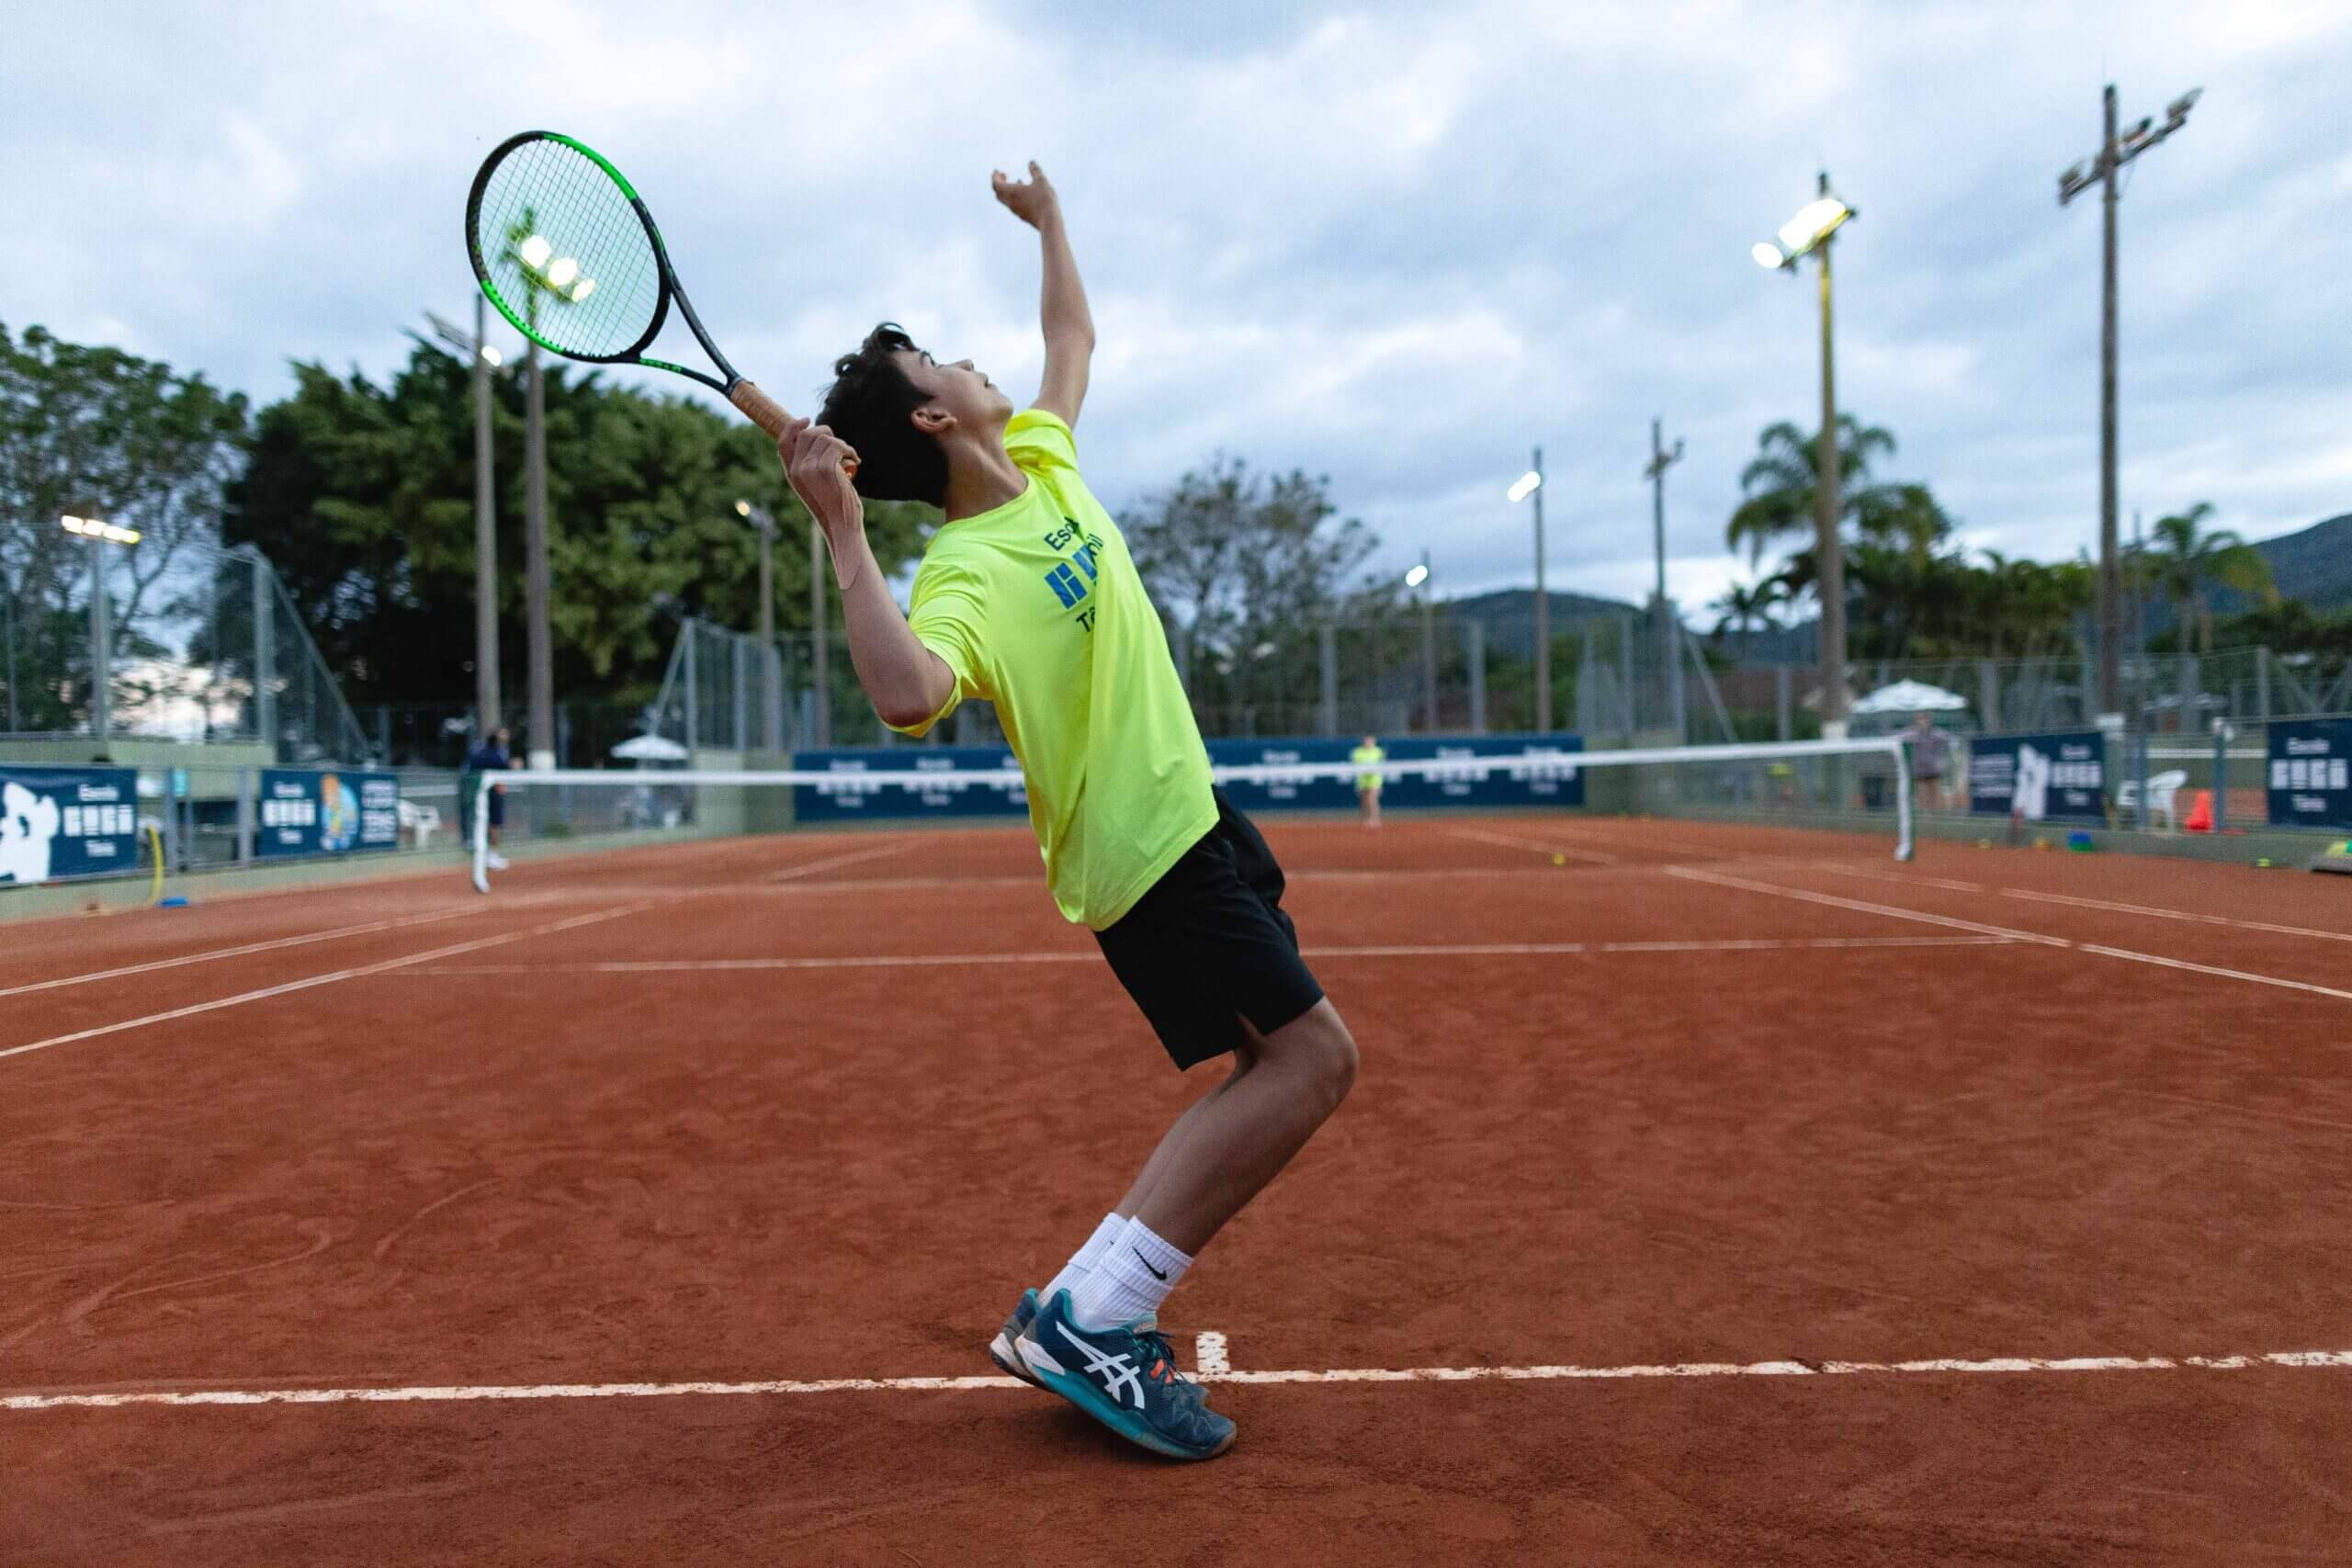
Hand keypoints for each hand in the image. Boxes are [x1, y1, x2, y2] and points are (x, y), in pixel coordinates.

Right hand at [778, 417, 865, 586]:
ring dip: (841, 444)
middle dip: (824, 432)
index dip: (793, 426)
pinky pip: (838, 446)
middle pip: (805, 434)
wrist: (841, 527)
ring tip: (849, 458)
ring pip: (824, 438)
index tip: (807, 420)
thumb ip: (810, 467)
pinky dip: (849, 451)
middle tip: (839, 445)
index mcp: (791, 474)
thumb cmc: (833, 508)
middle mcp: (796, 469)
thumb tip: (819, 442)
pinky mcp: (825, 468)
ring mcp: (809, 468)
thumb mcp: (814, 486)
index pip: (783, 441)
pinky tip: (855, 462)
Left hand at [991, 161, 1060, 229]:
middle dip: (999, 182)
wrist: (1049, 221)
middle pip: (998, 193)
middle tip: (1003, 174)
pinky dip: (1016, 196)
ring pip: (1007, 199)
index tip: (997, 171)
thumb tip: (1031, 162)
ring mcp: (1016, 210)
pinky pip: (1015, 204)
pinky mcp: (1023, 215)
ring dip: (1008, 189)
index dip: (995, 177)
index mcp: (1011, 192)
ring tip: (1017, 180)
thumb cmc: (1044, 199)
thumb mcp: (1041, 181)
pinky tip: (1026, 192)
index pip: (996, 185)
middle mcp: (1011, 202)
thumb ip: (1035, 171)